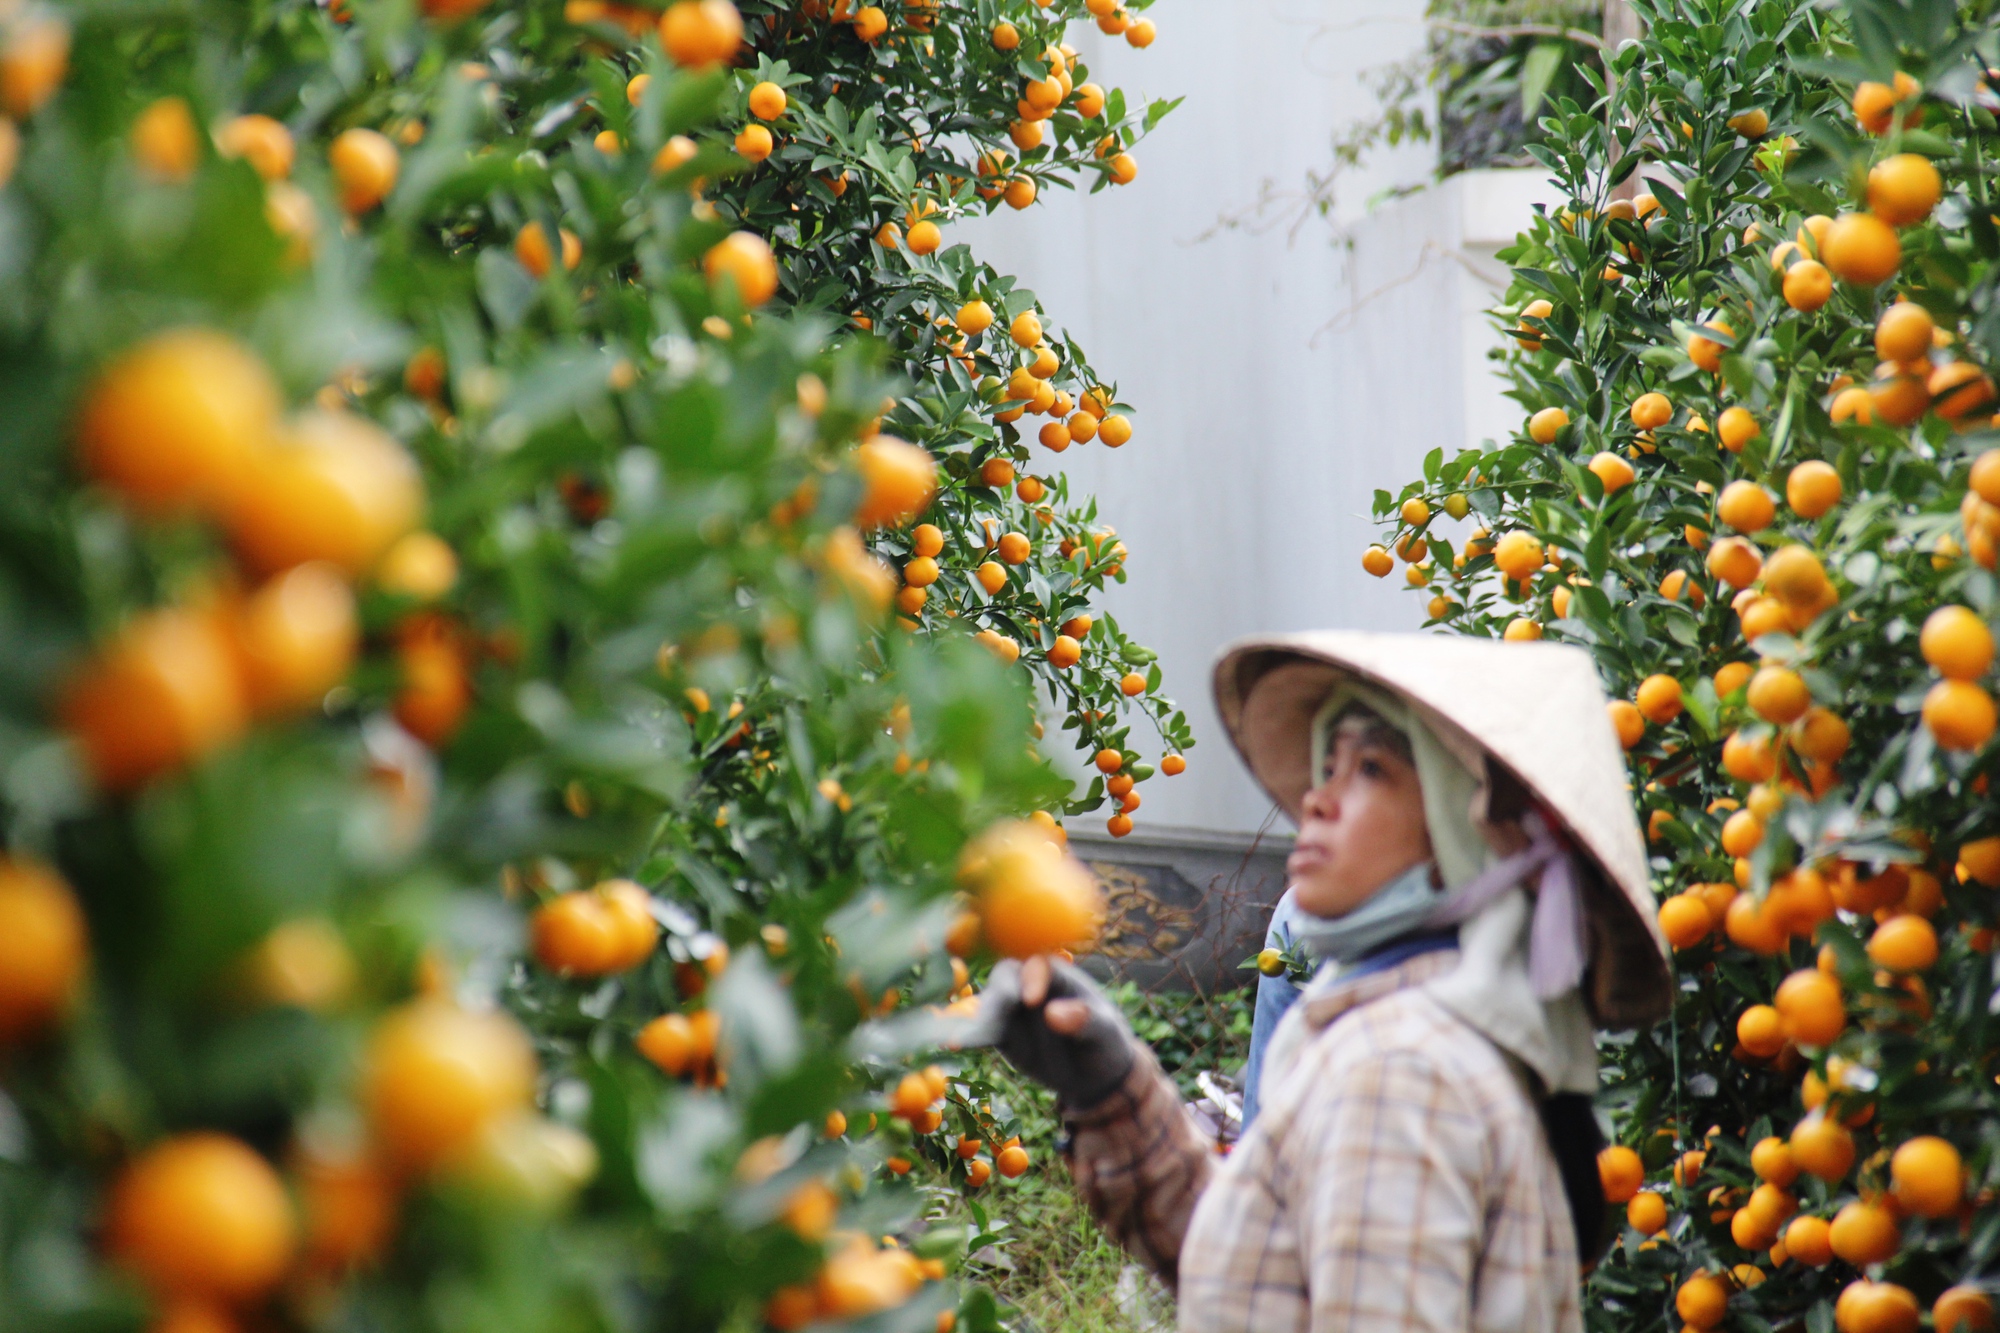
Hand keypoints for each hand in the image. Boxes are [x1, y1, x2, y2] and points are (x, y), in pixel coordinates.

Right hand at [959, 955, 1137, 1109]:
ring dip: (974, 1020)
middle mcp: (1030, 982)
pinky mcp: (1000, 1030)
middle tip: (990, 1018)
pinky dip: (968, 1037)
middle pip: (1006, 979)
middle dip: (997, 994)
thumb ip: (1082, 1020)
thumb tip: (1053, 1013)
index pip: (1040, 965)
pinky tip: (952, 1044)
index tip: (1032, 1001)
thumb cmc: (1104, 1041)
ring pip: (990, 1006)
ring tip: (956, 1039)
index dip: (1033, 978)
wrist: (1092, 1073)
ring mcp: (1012, 1006)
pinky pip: (982, 1032)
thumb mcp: (1103, 1032)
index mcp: (1058, 972)